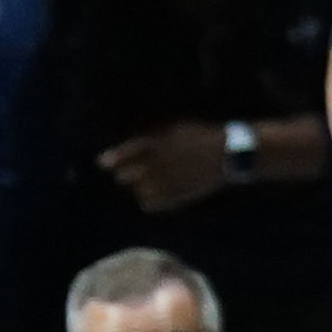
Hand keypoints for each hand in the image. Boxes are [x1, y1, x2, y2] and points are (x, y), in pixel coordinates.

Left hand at [97, 121, 228, 213]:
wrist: (229, 153)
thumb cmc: (201, 136)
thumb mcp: (175, 128)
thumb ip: (152, 135)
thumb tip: (130, 144)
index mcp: (158, 144)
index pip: (127, 153)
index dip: (112, 158)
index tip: (102, 163)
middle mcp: (159, 164)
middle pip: (127, 176)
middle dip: (125, 174)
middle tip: (126, 173)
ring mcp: (168, 182)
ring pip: (138, 191)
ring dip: (138, 187)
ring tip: (144, 184)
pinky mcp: (177, 196)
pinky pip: (152, 204)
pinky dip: (149, 200)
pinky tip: (152, 195)